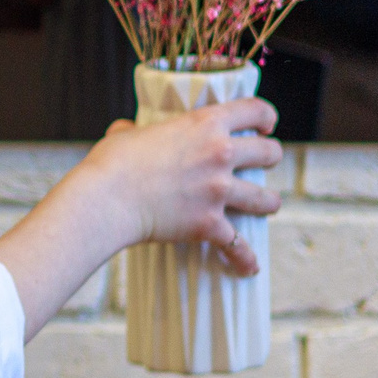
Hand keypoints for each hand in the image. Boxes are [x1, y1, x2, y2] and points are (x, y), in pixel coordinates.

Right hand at [0, 97, 282, 338]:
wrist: (106, 199)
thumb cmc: (110, 164)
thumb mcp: (124, 135)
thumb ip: (133, 130)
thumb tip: (125, 130)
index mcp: (204, 124)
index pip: (254, 111)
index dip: (266, 117)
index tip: (265, 126)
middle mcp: (220, 154)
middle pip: (269, 153)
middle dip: (271, 157)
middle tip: (265, 162)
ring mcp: (218, 190)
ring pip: (265, 198)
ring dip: (269, 202)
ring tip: (269, 204)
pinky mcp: (209, 223)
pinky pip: (238, 245)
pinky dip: (245, 258)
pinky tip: (250, 266)